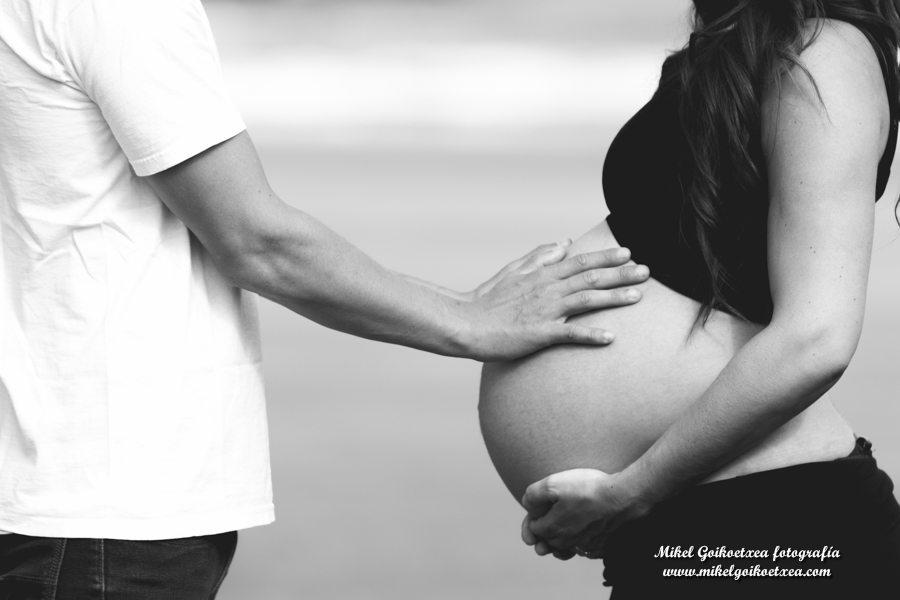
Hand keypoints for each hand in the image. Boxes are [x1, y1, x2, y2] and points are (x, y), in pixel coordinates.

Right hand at [461, 243, 649, 360]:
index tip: (629, 252)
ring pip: (587, 300)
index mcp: (542, 274)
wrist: (466, 323)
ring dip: (615, 298)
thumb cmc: (487, 300)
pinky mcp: (539, 334)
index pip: (581, 261)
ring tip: (638, 296)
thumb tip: (563, 242)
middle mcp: (547, 289)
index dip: (607, 256)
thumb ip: (540, 256)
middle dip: (622, 273)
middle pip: (591, 277)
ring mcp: (545, 311)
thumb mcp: (513, 270)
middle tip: (647, 271)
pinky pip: (570, 333)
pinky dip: (592, 335)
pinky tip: (611, 338)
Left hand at [520, 469, 651, 559]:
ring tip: (556, 537)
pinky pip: (585, 550)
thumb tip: (527, 505)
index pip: (534, 529)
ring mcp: (585, 546)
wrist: (622, 497)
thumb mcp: (552, 483)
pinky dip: (579, 545)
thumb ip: (533, 495)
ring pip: (565, 549)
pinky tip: (580, 536)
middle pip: (548, 542)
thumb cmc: (587, 489)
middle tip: (541, 527)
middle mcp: (567, 542)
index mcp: (552, 529)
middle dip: (542, 535)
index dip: (532, 519)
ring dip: (558, 544)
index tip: (536, 510)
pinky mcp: (601, 546)